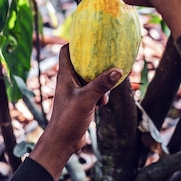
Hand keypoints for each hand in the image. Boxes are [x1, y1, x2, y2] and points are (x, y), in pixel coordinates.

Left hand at [29, 45, 121, 179]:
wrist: (63, 142)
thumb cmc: (68, 119)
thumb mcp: (87, 99)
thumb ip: (102, 85)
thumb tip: (118, 70)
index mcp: (65, 76)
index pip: (66, 51)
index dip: (75, 42)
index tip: (89, 37)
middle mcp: (69, 81)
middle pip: (83, 63)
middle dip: (96, 64)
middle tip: (108, 59)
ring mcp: (75, 92)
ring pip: (92, 79)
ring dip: (101, 84)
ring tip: (103, 95)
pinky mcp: (82, 102)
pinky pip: (95, 91)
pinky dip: (101, 95)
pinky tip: (102, 105)